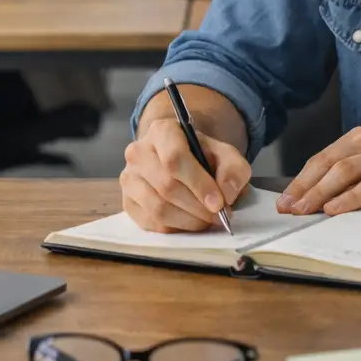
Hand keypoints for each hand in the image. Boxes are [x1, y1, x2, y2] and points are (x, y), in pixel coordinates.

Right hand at [120, 119, 251, 232]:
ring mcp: (129, 178)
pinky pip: (151, 223)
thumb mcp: (225, 155)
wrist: (180, 160)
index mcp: (161, 131)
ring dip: (188, 221)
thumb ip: (233, 170)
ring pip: (158, 208)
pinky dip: (175, 228)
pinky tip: (189, 222)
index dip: (199, 184)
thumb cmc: (202, 157)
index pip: (175, 159)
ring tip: (206, 220)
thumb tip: (227, 195)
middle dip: (197, 207)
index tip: (219, 203)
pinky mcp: (127, 202)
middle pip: (167, 186)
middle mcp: (138, 152)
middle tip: (218, 216)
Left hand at [278, 127, 360, 215]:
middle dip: (303, 186)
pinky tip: (334, 209)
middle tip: (286, 208)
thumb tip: (325, 197)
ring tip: (303, 210)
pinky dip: (349, 198)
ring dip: (319, 192)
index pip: (323, 158)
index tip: (284, 200)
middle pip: (327, 163)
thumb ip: (360, 173)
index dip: (301, 179)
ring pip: (344, 171)